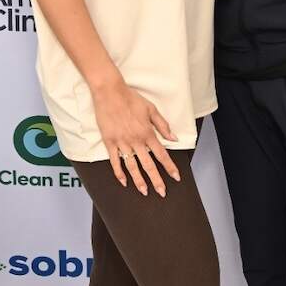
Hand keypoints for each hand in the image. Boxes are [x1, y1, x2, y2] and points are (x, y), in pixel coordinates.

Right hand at [91, 78, 180, 196]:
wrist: (109, 92)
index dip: (170, 167)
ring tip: (144, 192)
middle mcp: (136, 141)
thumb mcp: (152, 110)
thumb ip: (163, 126)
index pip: (162, 155)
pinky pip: (114, 161)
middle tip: (162, 193)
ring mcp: (122, 142)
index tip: (176, 178)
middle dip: (156, 180)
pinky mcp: (109, 141)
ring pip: (132, 166)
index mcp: (148, 133)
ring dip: (139, 181)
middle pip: (148, 165)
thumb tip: (174, 139)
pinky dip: (119, 172)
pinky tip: (123, 181)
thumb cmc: (131, 99)